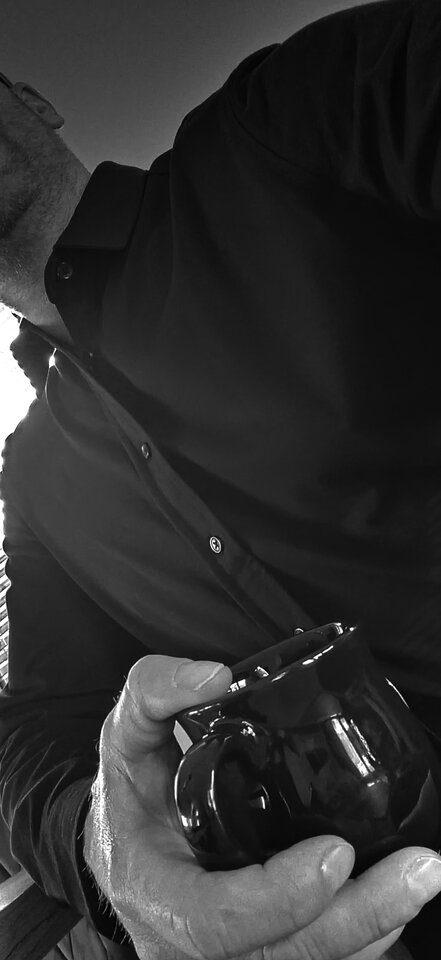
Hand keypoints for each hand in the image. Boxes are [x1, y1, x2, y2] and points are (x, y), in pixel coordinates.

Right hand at [84, 654, 440, 959]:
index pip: (217, 919)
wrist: (125, 857)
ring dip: (375, 927)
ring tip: (421, 877)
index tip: (334, 852)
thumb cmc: (127, 802)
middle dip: (360, 917)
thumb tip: (212, 676)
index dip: (279, 896)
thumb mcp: (122, 740)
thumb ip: (153, 695)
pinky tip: (399, 896)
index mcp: (158, 895)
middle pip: (285, 954)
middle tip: (418, 869)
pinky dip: (367, 935)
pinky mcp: (262, 955)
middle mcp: (193, 947)